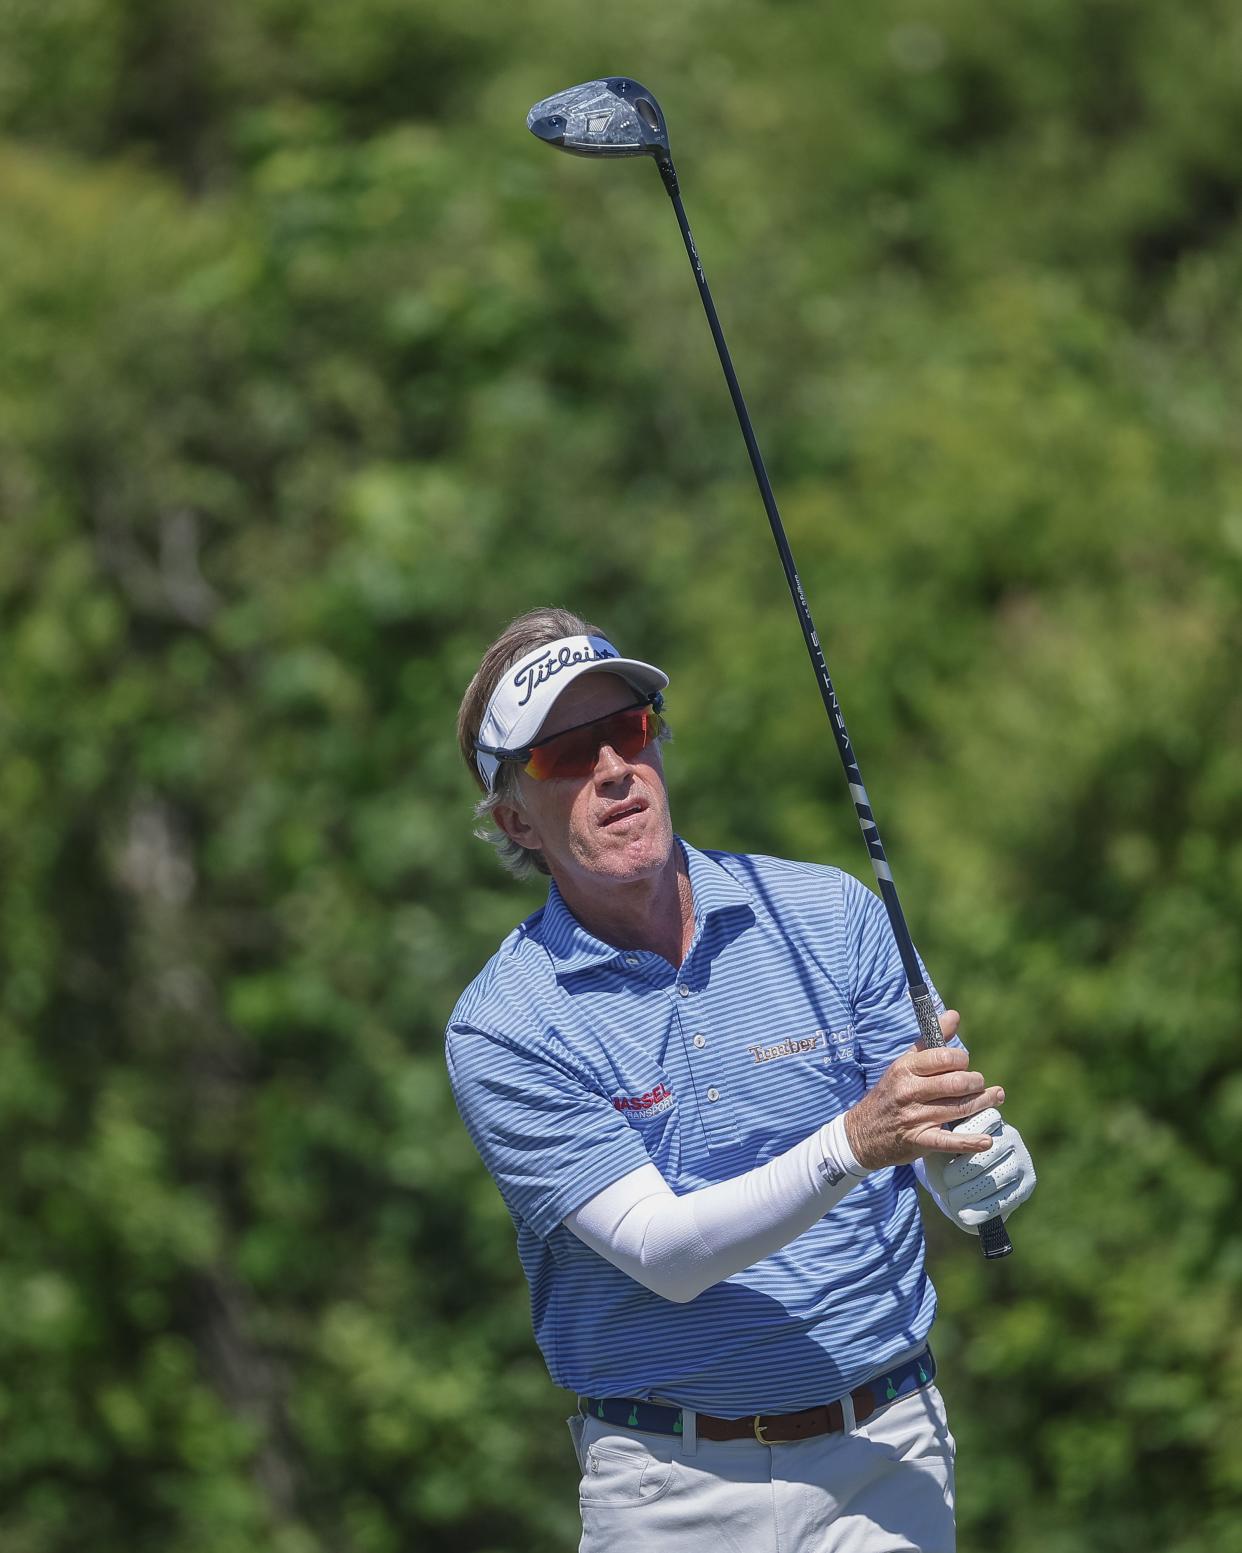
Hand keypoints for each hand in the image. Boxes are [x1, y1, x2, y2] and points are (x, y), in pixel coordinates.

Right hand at [843, 1011, 1004, 1170]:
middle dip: (976, 1082)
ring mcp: (914, 1117)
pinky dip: (970, 1141)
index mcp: (905, 1068)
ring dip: (983, 1103)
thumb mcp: (904, 1064)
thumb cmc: (890, 1093)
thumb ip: (931, 1041)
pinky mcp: (919, 1141)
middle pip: (956, 1083)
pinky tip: (986, 1140)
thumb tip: (954, 1015)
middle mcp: (909, 1091)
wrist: (862, 1132)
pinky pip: (948, 1141)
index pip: (944, 1057)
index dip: (961, 1060)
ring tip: (995, 1097)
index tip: (964, 1064)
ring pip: (959, 1108)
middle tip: (979, 1083)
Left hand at [919, 1108, 1035, 1232]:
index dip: (966, 1131)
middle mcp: (1011, 1137)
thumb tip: (951, 1143)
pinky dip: (981, 1210)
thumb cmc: (946, 1158)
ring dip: (969, 1191)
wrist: (961, 1185)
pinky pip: (1004, 1200)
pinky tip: (964, 1215)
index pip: (985, 1118)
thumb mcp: (940, 1147)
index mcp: (992, 1120)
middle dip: (963, 1169)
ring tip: (951, 1198)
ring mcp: (1022, 1161)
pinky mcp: (1027, 1185)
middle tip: (945, 1181)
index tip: (948, 1141)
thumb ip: (944, 1141)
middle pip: (988, 1152)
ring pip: (995, 1178)